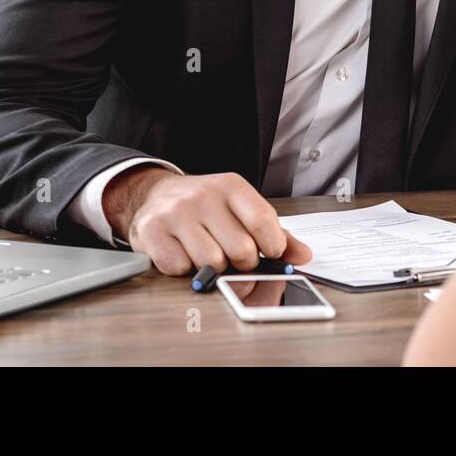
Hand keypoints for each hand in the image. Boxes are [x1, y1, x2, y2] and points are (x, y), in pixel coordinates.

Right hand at [102, 166, 312, 275]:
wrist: (156, 196)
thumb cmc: (207, 207)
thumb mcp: (242, 209)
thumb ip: (276, 233)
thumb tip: (303, 256)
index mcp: (231, 186)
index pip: (263, 222)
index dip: (273, 247)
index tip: (270, 253)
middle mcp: (203, 195)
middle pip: (240, 250)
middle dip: (242, 262)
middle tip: (233, 255)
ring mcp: (175, 213)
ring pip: (211, 262)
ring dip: (212, 267)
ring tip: (207, 251)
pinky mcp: (152, 232)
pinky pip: (180, 268)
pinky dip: (185, 269)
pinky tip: (183, 252)